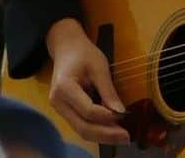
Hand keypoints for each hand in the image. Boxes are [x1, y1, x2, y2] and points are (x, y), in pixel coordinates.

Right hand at [45, 18, 131, 144]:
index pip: (88, 110)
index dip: (107, 116)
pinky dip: (97, 130)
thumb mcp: (99, 67)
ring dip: (102, 136)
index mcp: (64, 88)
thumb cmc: (83, 53)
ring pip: (81, 130)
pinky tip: (112, 130)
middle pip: (82, 127)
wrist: (66, 48)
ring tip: (122, 137)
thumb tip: (121, 113)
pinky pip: (81, 125)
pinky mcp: (65, 111)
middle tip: (127, 137)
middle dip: (106, 135)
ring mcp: (59, 109)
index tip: (125, 115)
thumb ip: (108, 91)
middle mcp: (57, 103)